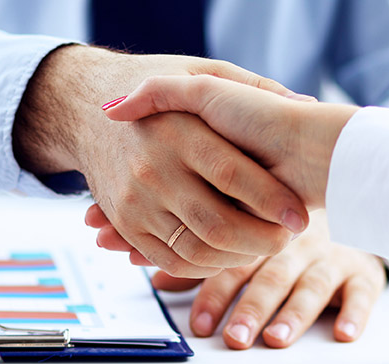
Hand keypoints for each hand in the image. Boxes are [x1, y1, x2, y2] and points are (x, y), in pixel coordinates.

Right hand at [14, 46, 308, 276]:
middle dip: (261, 240)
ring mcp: (135, 201)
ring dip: (236, 258)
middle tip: (288, 238)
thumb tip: (304, 105)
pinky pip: (169, 260)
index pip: (232, 174)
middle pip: (215, 223)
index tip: (298, 215)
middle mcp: (152, 170)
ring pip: (194, 249)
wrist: (85, 108)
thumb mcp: (203, 71)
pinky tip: (229, 255)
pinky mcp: (125, 223)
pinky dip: (204, 267)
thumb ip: (252, 85)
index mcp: (177, 131)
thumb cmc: (158, 90)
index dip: (271, 200)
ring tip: (263, 247)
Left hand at [90, 208, 384, 347]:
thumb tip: (125, 254)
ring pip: (312, 282)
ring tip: (276, 339)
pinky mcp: (361, 263)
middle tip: (233, 338)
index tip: (200, 326)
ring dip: (295, 313)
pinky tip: (345, 334)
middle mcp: (292, 240)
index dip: (215, 291)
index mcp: (255, 227)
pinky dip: (357, 311)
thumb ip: (183, 239)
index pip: (232, 260)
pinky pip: (363, 287)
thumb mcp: (231, 215)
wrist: (341, 175)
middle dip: (250, 308)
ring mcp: (329, 251)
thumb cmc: (271, 212)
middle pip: (270, 273)